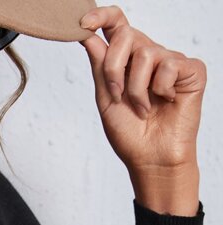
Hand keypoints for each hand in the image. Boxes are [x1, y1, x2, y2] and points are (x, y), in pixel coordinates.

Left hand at [77, 5, 205, 172]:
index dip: (101, 17)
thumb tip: (88, 35)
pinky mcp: (191, 69)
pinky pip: (170, 65)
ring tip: (143, 109)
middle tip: (117, 95)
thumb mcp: (106, 99)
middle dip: (114, 67)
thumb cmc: (130, 134)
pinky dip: (161, 88)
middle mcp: (148, 55)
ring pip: (146, 53)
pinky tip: (166, 102)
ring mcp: (170, 60)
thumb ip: (100, 67)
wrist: (151, 158)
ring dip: (137, 88)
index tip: (83, 22)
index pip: (116, 25)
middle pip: (126, 35)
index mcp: (126, 60)